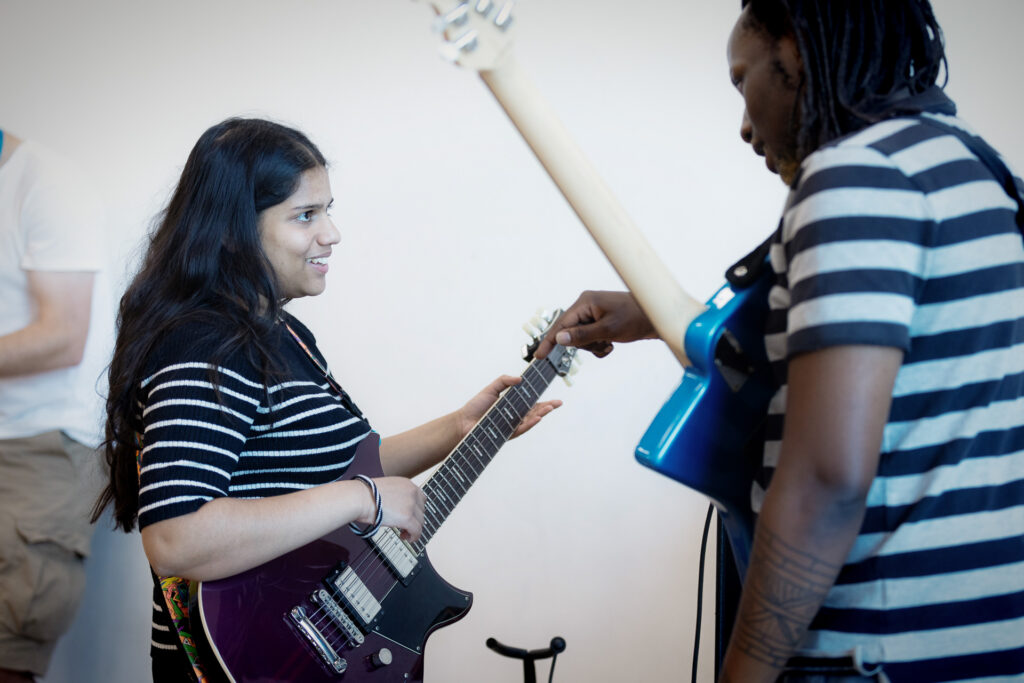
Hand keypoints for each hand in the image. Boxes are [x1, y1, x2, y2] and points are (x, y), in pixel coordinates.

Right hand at [358, 477, 425, 541]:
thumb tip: (398, 508)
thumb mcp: (386, 489)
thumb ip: (396, 496)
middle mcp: (412, 492)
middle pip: (421, 510)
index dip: (416, 509)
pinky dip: (414, 537)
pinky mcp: (408, 518)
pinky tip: (406, 538)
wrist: (359, 498)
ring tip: (403, 534)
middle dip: (414, 519)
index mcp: (407, 484)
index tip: (410, 516)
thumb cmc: (365, 494)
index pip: (420, 498)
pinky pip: (417, 531)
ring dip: (413, 529)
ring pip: (420, 522)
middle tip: (405, 526)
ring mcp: (411, 505)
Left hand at [456, 375, 561, 439]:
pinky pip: (521, 428)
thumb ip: (504, 381)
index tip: (555, 399)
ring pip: (530, 420)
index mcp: (513, 406)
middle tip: (558, 402)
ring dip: (541, 414)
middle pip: (535, 412)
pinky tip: (538, 417)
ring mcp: (512, 425)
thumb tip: (520, 378)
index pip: (532, 403)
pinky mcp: (507, 433)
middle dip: (548, 408)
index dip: (544, 401)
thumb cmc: (475, 407)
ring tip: (550, 408)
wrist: (463, 422)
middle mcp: (515, 417)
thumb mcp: (492, 388)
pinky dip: (530, 423)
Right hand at [534, 290, 655, 358]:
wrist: (658, 317)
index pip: (562, 324)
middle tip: (603, 342)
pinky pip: (592, 339)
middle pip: (572, 333)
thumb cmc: (636, 318)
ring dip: (594, 346)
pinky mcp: (601, 322)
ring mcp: (594, 314)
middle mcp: (587, 306)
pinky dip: (600, 346)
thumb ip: (582, 335)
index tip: (539, 357)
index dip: (550, 341)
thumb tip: (559, 338)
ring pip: (582, 339)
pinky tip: (612, 345)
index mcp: (585, 302)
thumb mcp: (608, 330)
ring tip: (610, 343)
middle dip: (585, 344)